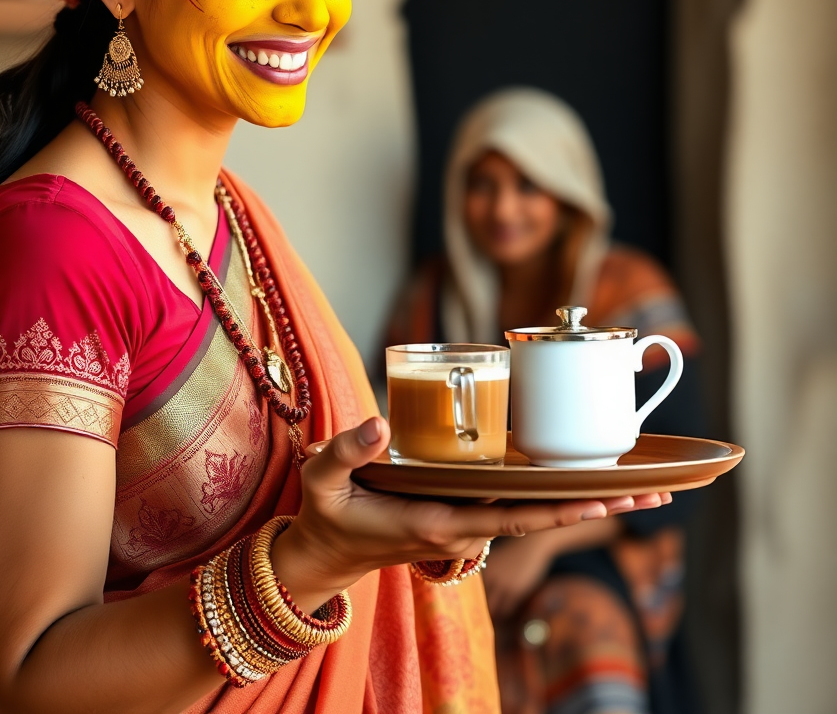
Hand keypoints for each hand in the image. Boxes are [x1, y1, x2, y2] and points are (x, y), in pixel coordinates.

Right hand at [271, 417, 668, 612]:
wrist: (329, 555)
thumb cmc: (327, 515)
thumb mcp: (323, 481)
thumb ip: (346, 451)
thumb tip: (381, 421)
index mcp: (439, 521)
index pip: (511, 517)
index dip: (558, 508)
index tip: (602, 498)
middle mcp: (465, 528)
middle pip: (541, 518)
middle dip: (597, 507)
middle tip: (653, 492)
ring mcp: (468, 525)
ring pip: (536, 515)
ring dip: (586, 504)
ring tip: (637, 490)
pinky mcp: (464, 517)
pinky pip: (518, 510)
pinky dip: (554, 500)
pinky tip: (580, 486)